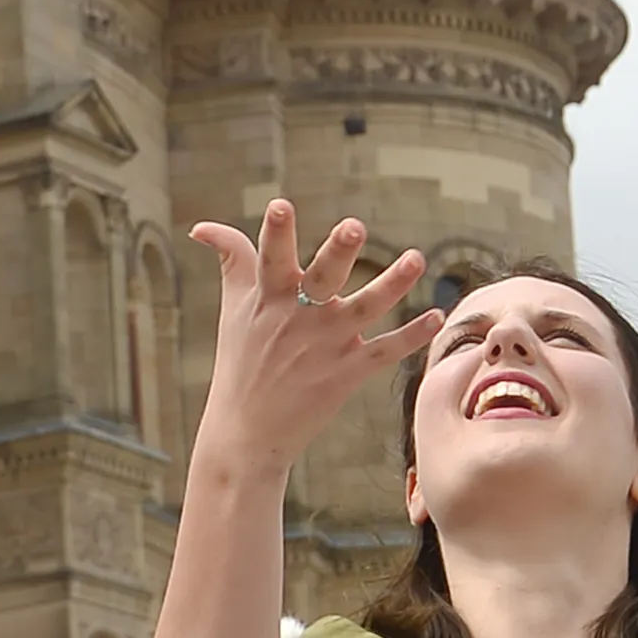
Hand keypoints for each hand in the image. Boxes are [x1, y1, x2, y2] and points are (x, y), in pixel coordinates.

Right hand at [181, 201, 435, 480]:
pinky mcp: (347, 373)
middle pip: (322, 277)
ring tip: (416, 258)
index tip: (280, 206)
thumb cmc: (241, 361)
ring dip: (393, 284)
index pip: (269, 258)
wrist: (248, 432)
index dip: (275, 233)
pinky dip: (412, 335)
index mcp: (269, 298)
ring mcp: (326, 345)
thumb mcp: (234, 308)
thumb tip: (201, 226)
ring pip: (366, 308)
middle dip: (337, 252)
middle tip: (354, 226)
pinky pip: (386, 351)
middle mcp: (299, 318)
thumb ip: (231, 260)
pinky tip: (437, 315)